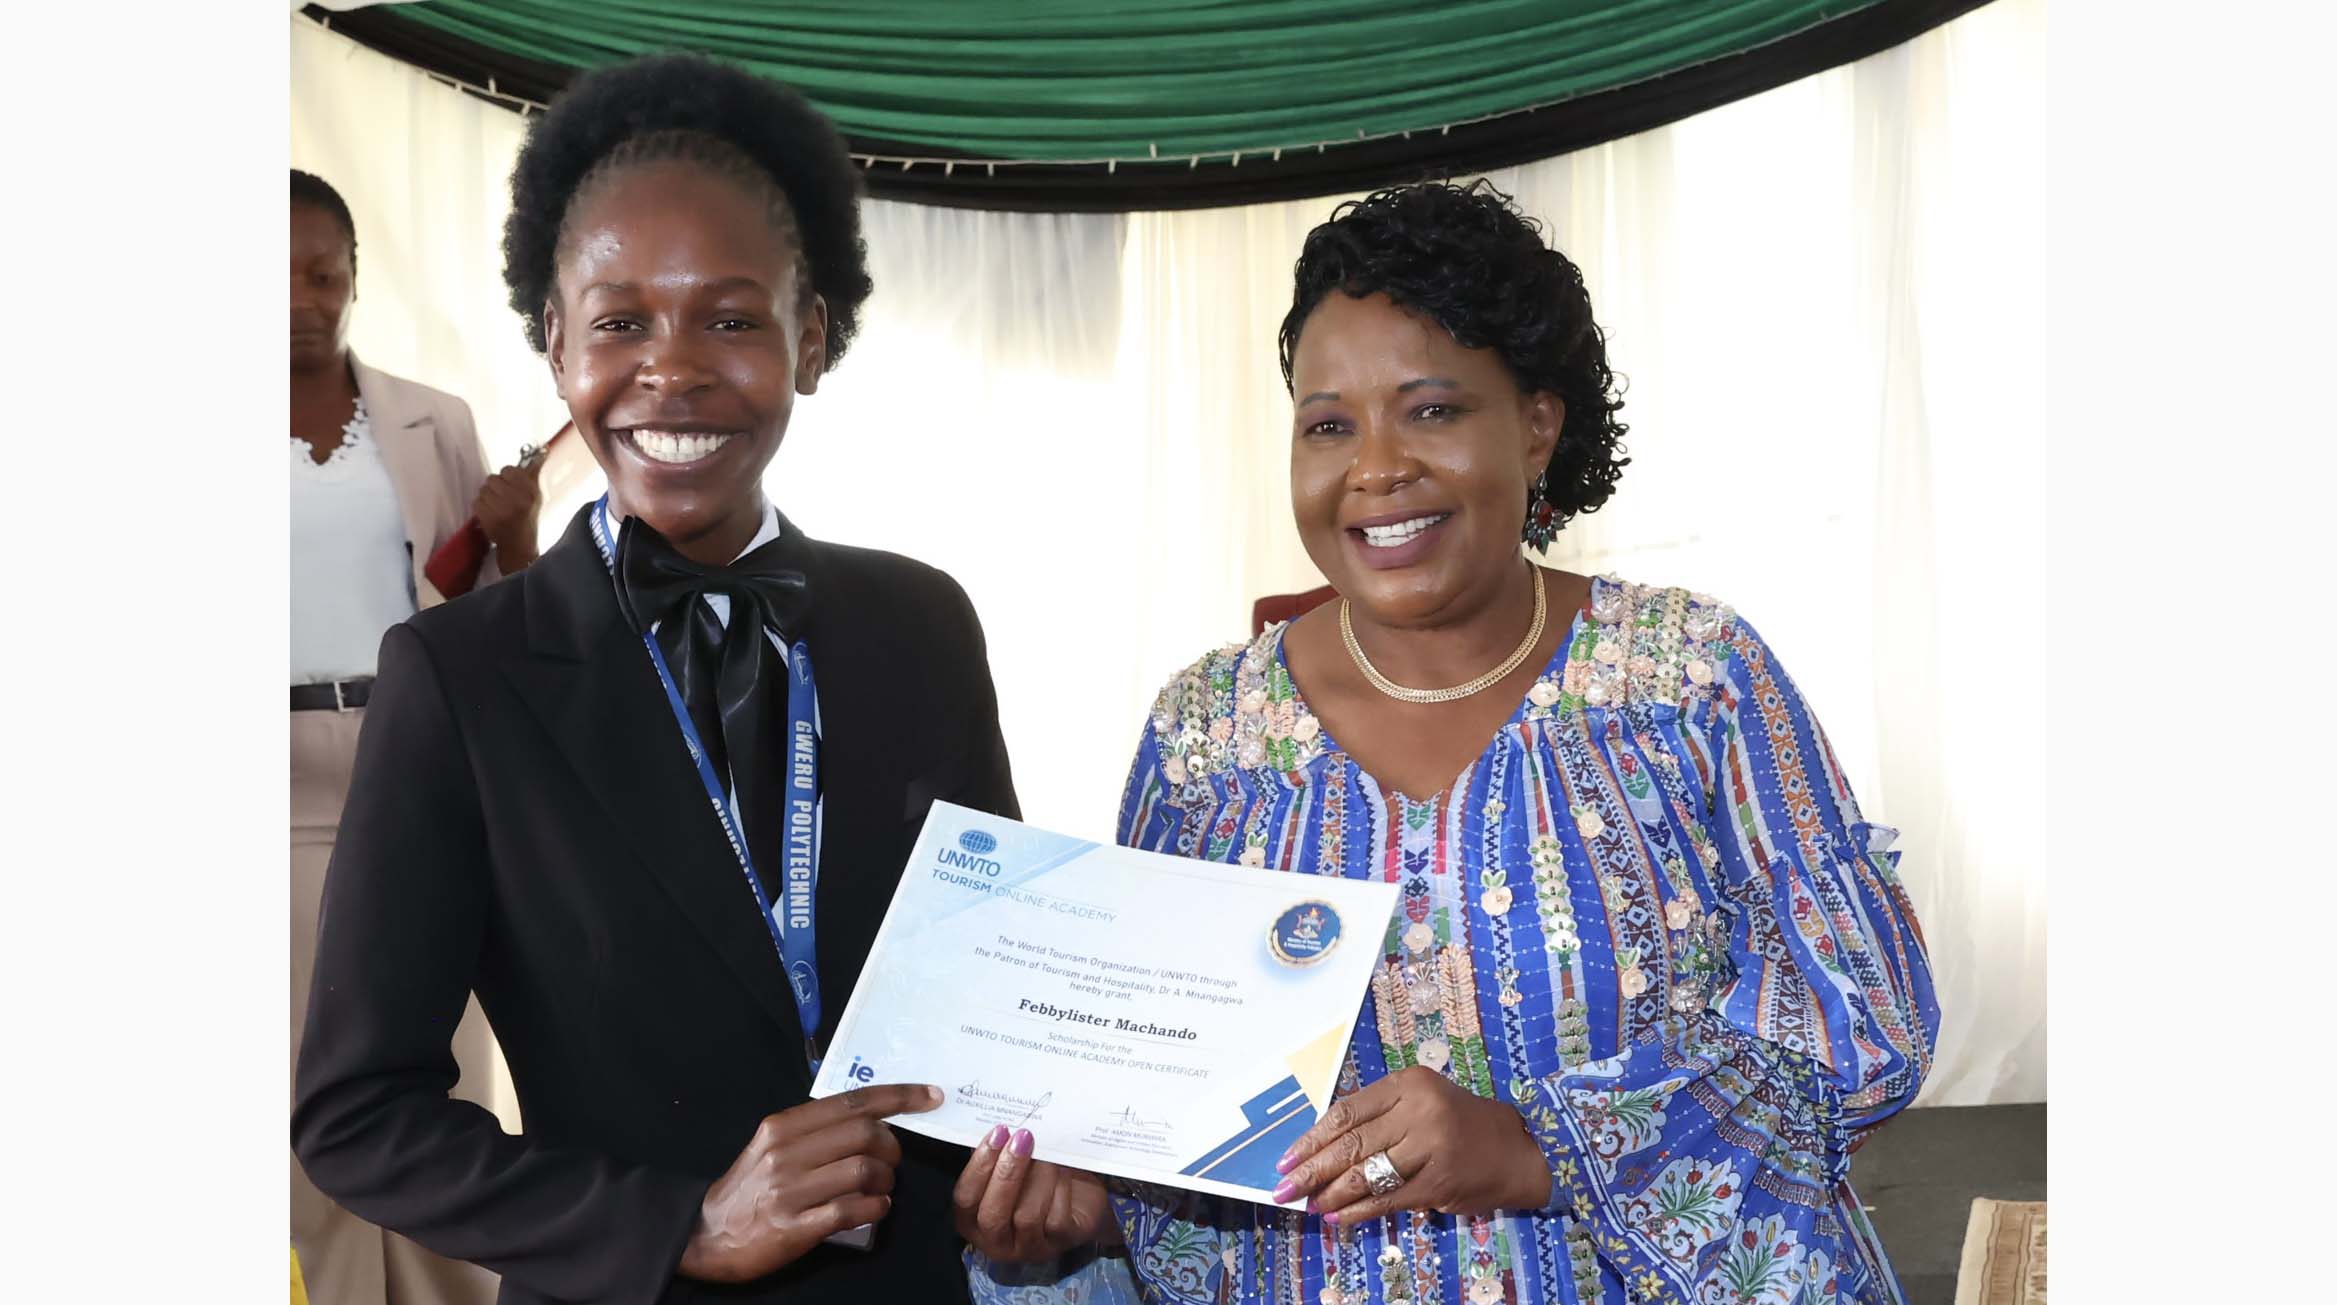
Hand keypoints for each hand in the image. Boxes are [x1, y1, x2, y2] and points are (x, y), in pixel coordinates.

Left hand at [472, 460, 542, 565]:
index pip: (508, 470)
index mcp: (529, 492)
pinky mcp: (487, 518)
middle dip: (495, 487)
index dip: (507, 477)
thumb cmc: (527, 517)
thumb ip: (533, 473)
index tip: (511, 486)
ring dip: (487, 497)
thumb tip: (543, 450)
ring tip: (496, 506)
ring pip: (483, 490)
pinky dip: (481, 507)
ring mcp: (500, 510)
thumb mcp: (536, 495)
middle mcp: (516, 499)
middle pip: (492, 479)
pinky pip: (477, 502)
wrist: (519, 544)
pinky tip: (490, 513)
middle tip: (502, 498)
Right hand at [678, 1083, 941, 1282]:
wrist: (705, 1234)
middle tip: (892, 1161)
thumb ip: (814, 1131)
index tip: (932, 1096)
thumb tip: (870, 1121)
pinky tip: (874, 1209)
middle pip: (864, 1134)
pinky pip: (852, 1210)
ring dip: (886, 1181)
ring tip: (881, 1189)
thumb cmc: (748, 1188)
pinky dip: (875, 1208)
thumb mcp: (772, 1146)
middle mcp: (787, 1152)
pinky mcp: (794, 1226)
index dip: (899, 1096)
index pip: (852, 1101)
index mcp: (784, 1126)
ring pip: (863, 1171)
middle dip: (893, 1147)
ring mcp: (789, 1190)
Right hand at [953, 1126, 1118, 1264]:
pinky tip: (1063, 1168)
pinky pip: (1056, 1220)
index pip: (966, 1197)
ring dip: (1038, 1177)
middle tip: (1022, 1138)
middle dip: (1007, 1173)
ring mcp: (1028, 1247)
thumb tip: (997, 1128)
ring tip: (1047, 1151)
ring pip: (1027, 1216)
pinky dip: (1059, 1189)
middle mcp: (996, 1240)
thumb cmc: (1034, 1179)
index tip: (997, 1132)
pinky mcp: (1059, 1244)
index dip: (979, 1165)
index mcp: (972, 1220)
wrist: (1078, 1199)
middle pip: (993, 1213)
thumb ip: (997, 1155)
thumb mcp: (1010, 1168)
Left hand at [1271, 1066, 1548, 1222]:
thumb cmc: (1458, 1123)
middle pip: (1352, 1143)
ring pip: (1366, 1173)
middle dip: (1312, 1169)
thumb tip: (1321, 1149)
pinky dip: (1358, 1210)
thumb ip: (1378, 1117)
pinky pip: (1387, 1199)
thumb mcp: (1420, 1102)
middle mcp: (1419, 1110)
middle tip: (1284, 1188)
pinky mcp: (1438, 1182)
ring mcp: (1430, 1147)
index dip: (1312, 1138)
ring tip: (1309, 1205)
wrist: (1517, 1149)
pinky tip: (1338, 1217)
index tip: (1287, 1158)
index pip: (1347, 1112)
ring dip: (1331, 1194)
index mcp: (1408, 1084)